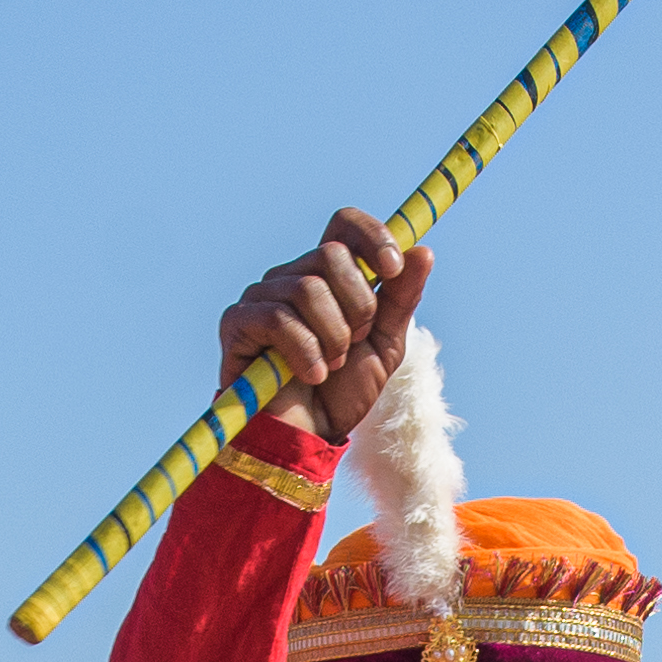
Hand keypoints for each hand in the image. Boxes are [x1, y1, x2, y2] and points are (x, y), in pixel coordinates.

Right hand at [216, 212, 434, 442]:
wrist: (307, 438)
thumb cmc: (341, 393)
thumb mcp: (385, 345)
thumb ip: (402, 299)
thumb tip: (424, 251)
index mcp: (328, 275)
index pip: (345, 223)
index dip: (372, 236)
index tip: (393, 269)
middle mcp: (292, 276)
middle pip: (330, 254)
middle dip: (357, 305)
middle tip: (354, 343)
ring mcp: (261, 296)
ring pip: (308, 288)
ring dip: (333, 337)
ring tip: (331, 367)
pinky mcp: (237, 322)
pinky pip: (278, 318)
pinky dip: (306, 353)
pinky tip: (311, 376)